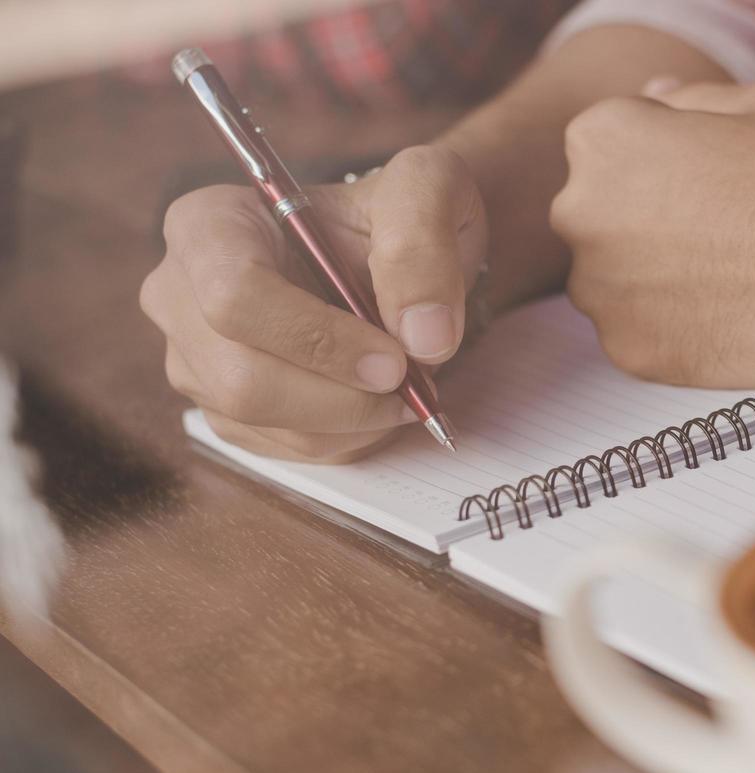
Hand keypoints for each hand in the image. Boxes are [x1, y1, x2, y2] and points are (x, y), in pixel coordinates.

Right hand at [140, 145, 486, 461]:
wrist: (398, 255)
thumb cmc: (398, 215)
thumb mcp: (427, 194)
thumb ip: (423, 247)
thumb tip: (423, 337)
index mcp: (208, 224)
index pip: (234, 296)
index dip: (318, 340)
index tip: (395, 360)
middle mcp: (180, 294)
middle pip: (241, 378)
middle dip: (343, 397)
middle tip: (414, 383)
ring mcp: (195, 359)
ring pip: (264, 422)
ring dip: (354, 421)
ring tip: (408, 385)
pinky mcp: (226, 411)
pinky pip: (284, 449)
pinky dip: (349, 438)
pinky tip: (379, 400)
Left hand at [551, 81, 754, 387]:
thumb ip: (691, 100)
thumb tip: (655, 98)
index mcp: (603, 139)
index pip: (608, 149)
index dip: (662, 164)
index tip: (703, 182)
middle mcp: (579, 210)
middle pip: (600, 215)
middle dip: (645, 223)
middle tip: (716, 234)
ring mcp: (597, 287)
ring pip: (613, 280)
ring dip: (652, 279)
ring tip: (722, 277)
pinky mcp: (624, 347)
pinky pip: (636, 334)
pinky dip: (669, 329)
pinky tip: (720, 315)